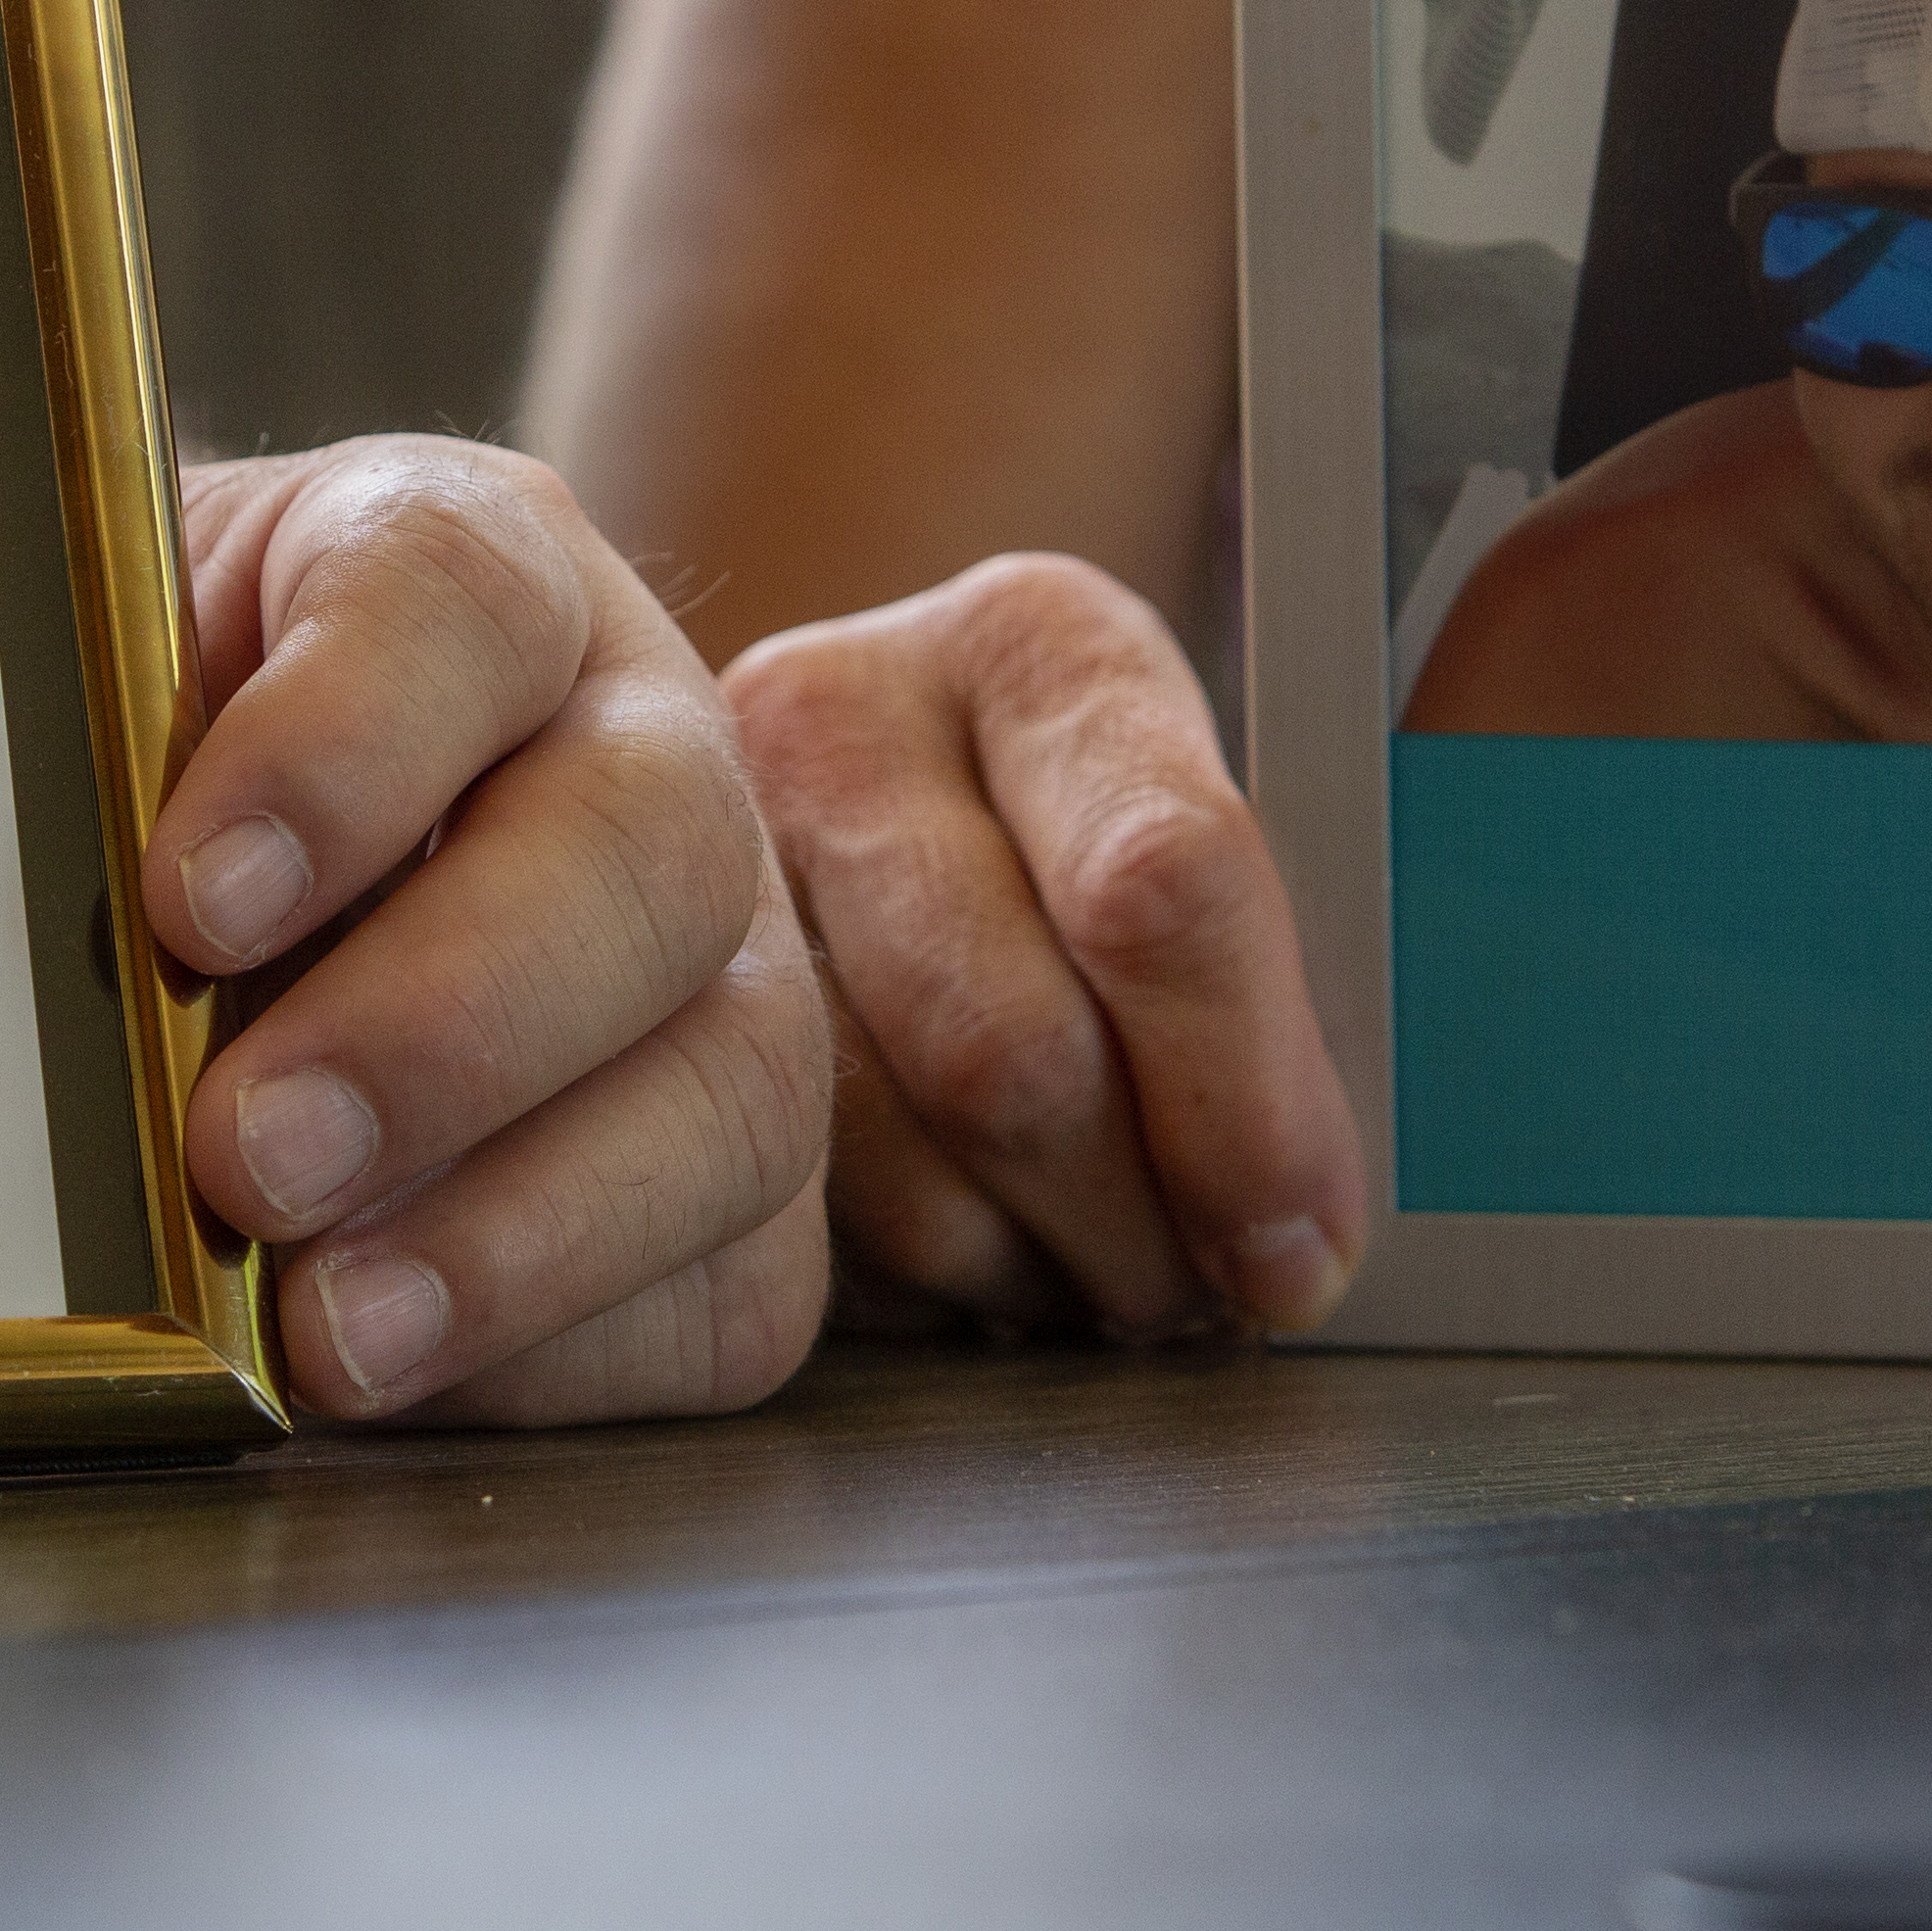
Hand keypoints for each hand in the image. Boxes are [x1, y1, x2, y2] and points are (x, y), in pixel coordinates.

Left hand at [145, 443, 825, 1420]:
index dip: (342, 743)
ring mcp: (733, 969)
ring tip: (327, 1333)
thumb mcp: (89, 709)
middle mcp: (647, 745)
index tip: (190, 900)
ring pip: (739, 1078)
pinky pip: (729, 1285)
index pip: (457, 594)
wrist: (251, 901)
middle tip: (251, 1155)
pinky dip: (565, 1345)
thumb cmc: (153, 789)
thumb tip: (41, 936)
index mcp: (476, 573)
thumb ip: (73, 765)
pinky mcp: (744, 1184)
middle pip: (645, 844)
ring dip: (523, 1227)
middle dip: (448, 1023)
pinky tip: (408, 1371)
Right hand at [723, 553, 1362, 1336]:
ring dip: (1033, 1270)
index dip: (1245, 1106)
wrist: (898, 805)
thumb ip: (1283, 1006)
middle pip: (1008, 1049)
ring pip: (892, 1159)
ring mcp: (707, 858)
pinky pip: (784, 1211)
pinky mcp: (629, 1008)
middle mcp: (841, 713)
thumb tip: (1302, 1245)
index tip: (1300, 1246)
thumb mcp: (1235, 862)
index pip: (1162, 880)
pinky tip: (984, 1245)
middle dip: (1136, 1223)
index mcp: (1041, 642)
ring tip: (1103, 1265)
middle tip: (1207, 1288)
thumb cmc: (1123, 856)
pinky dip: (913, 1279)